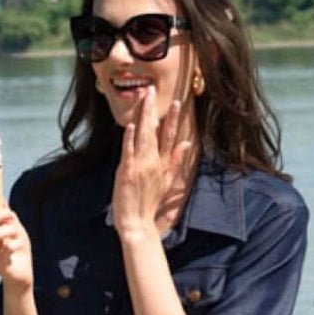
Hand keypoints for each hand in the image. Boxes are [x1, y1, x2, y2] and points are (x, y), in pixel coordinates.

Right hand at [0, 191, 32, 288]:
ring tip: (16, 236)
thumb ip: (5, 212)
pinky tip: (17, 249)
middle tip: (12, 218)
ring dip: (11, 230)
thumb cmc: (17, 246)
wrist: (22, 271)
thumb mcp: (13, 224)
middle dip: (2, 215)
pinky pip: (7, 246)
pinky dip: (16, 243)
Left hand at [112, 87, 193, 237]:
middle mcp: (153, 163)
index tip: (175, 101)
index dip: (172, 118)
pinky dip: (130, 138)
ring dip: (143, 116)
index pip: (169, 136)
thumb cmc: (148, 204)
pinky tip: (132, 125)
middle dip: (153, 110)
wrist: (137, 224)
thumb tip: (187, 142)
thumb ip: (176, 160)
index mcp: (163, 164)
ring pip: (143, 136)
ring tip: (143, 98)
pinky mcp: (126, 172)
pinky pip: (129, 151)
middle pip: (154, 131)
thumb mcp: (167, 181)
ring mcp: (140, 166)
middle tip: (151, 90)